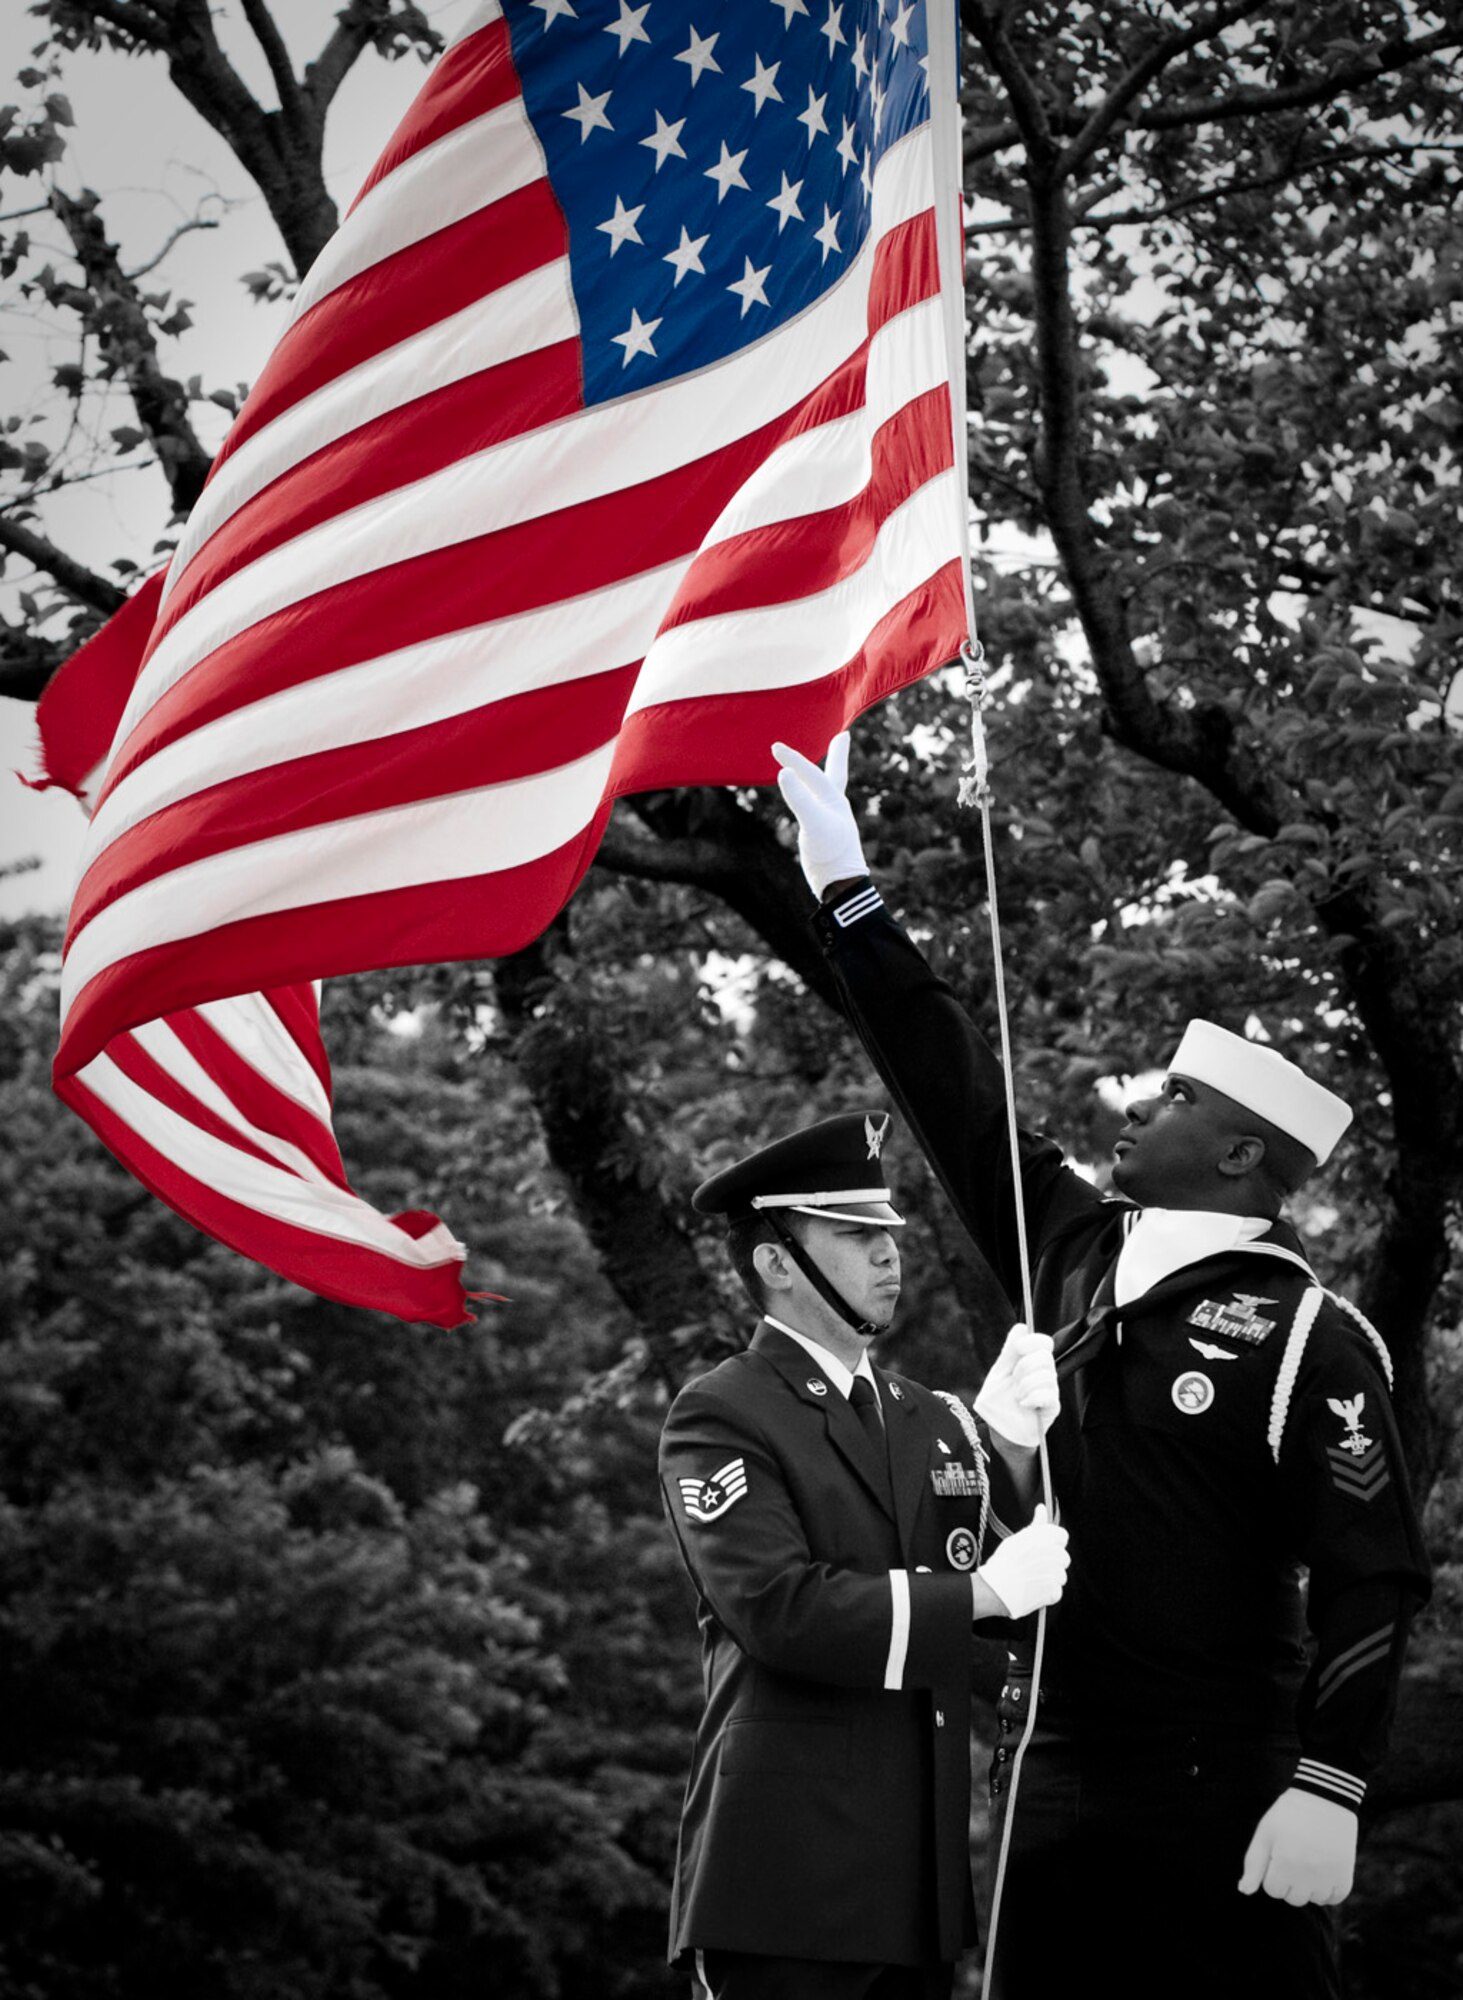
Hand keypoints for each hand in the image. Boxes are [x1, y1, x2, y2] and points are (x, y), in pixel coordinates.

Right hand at [771, 733, 867, 896]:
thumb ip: (799, 798)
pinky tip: (808, 802)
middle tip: (842, 738)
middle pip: (835, 774)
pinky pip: (815, 808)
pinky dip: (810, 799)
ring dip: (820, 777)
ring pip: (824, 791)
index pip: (813, 772)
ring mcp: (829, 820)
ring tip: (820, 767)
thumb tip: (784, 772)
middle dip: (836, 755)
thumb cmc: (831, 853)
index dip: (794, 759)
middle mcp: (834, 806)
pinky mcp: (822, 835)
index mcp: (834, 800)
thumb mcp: (813, 823)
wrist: (840, 884)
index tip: (775, 748)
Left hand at [974, 1324, 1058, 1449]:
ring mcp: (1051, 1390)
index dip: (1032, 1341)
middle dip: (1024, 1367)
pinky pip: (1049, 1395)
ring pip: (1046, 1376)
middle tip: (1014, 1380)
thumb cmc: (999, 1401)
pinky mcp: (1053, 1407)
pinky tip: (1023, 1404)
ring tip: (1016, 1396)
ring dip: (1025, 1385)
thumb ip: (1010, 1351)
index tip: (1017, 1349)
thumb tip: (1021, 1327)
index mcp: (1032, 1362)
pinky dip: (1032, 1398)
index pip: (1044, 1342)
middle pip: (1045, 1357)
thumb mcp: (1000, 1372)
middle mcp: (1045, 1374)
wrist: (1000, 1430)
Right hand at [975, 1505, 1068, 1618]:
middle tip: (1035, 1567)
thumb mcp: (1018, 1538)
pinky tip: (1034, 1590)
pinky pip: (1057, 1591)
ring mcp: (1055, 1572)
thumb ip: (1036, 1524)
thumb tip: (1042, 1508)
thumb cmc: (1005, 1562)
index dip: (1054, 1543)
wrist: (997, 1588)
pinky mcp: (1054, 1590)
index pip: (1062, 1536)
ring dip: (1051, 1579)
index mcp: (1044, 1537)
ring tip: (1032, 1579)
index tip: (1044, 1549)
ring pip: (1061, 1575)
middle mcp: (1052, 1552)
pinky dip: (1048, 1594)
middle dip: (1053, 1563)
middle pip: (1064, 1557)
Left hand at [1238, 1788, 1356, 1905]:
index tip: (1278, 1854)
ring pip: (1314, 1900)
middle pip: (1293, 1899)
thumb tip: (1244, 1891)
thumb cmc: (1289, 1815)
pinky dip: (1329, 1891)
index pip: (1272, 1890)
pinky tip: (1324, 1871)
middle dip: (1290, 1882)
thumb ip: (1253, 1864)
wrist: (1325, 1797)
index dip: (1272, 1872)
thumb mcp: (1266, 1832)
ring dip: (1310, 1887)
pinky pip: (1335, 1899)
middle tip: (1294, 1857)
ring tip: (1310, 1861)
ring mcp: (1328, 1876)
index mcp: (1284, 1862)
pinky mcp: (1346, 1875)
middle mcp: (1307, 1873)